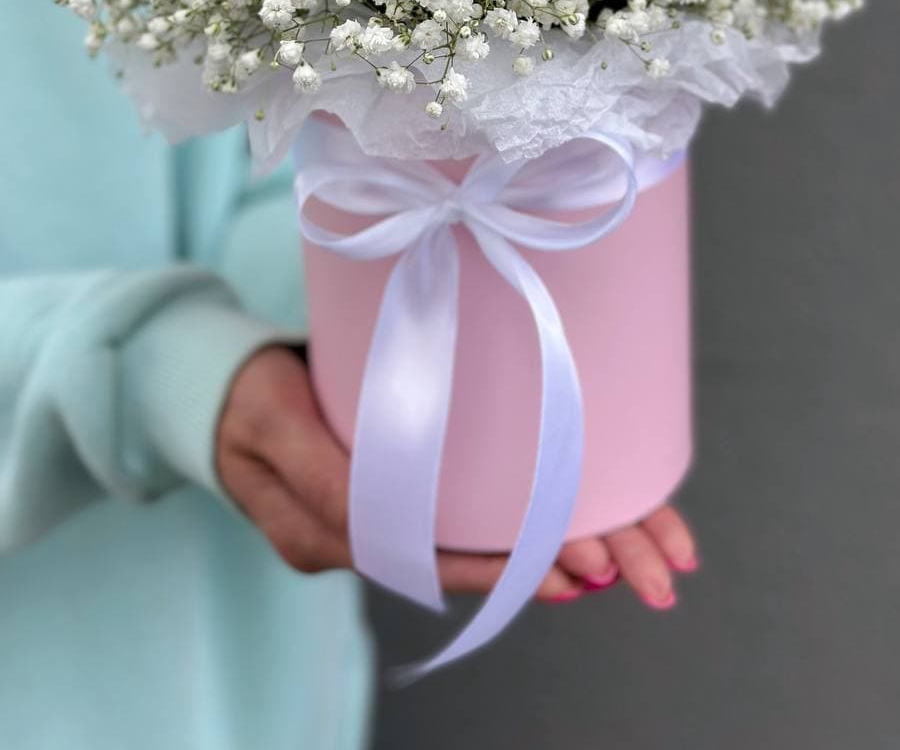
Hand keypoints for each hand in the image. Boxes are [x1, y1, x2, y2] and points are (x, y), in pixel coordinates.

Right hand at [216, 345, 697, 604]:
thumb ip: (323, 471)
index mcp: (328, 529)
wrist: (213, 391)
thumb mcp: (273, 421)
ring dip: (543, 551)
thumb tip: (383, 517)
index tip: (564, 563)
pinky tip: (568, 534)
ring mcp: (379, 517)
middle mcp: (365, 536)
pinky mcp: (392, 492)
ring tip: (618, 562)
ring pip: (472, 544)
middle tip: (623, 572)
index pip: (428, 552)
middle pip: (465, 558)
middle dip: (545, 563)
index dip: (495, 561)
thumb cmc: (245, 395)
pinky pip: (458, 521)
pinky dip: (511, 530)